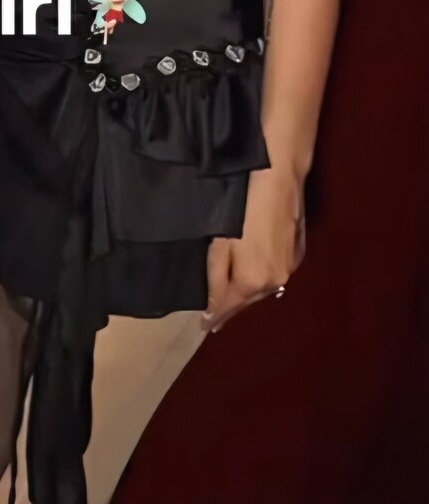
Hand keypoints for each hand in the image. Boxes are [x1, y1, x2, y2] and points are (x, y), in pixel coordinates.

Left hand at [204, 166, 305, 332]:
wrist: (278, 176)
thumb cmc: (241, 206)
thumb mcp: (219, 241)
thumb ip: (214, 276)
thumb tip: (211, 305)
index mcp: (253, 281)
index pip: (229, 307)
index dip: (215, 316)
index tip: (203, 326)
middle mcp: (276, 281)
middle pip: (248, 300)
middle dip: (232, 303)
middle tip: (215, 308)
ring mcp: (290, 267)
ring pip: (264, 287)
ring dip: (248, 290)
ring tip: (232, 291)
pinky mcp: (299, 252)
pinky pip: (276, 272)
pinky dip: (262, 275)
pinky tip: (254, 270)